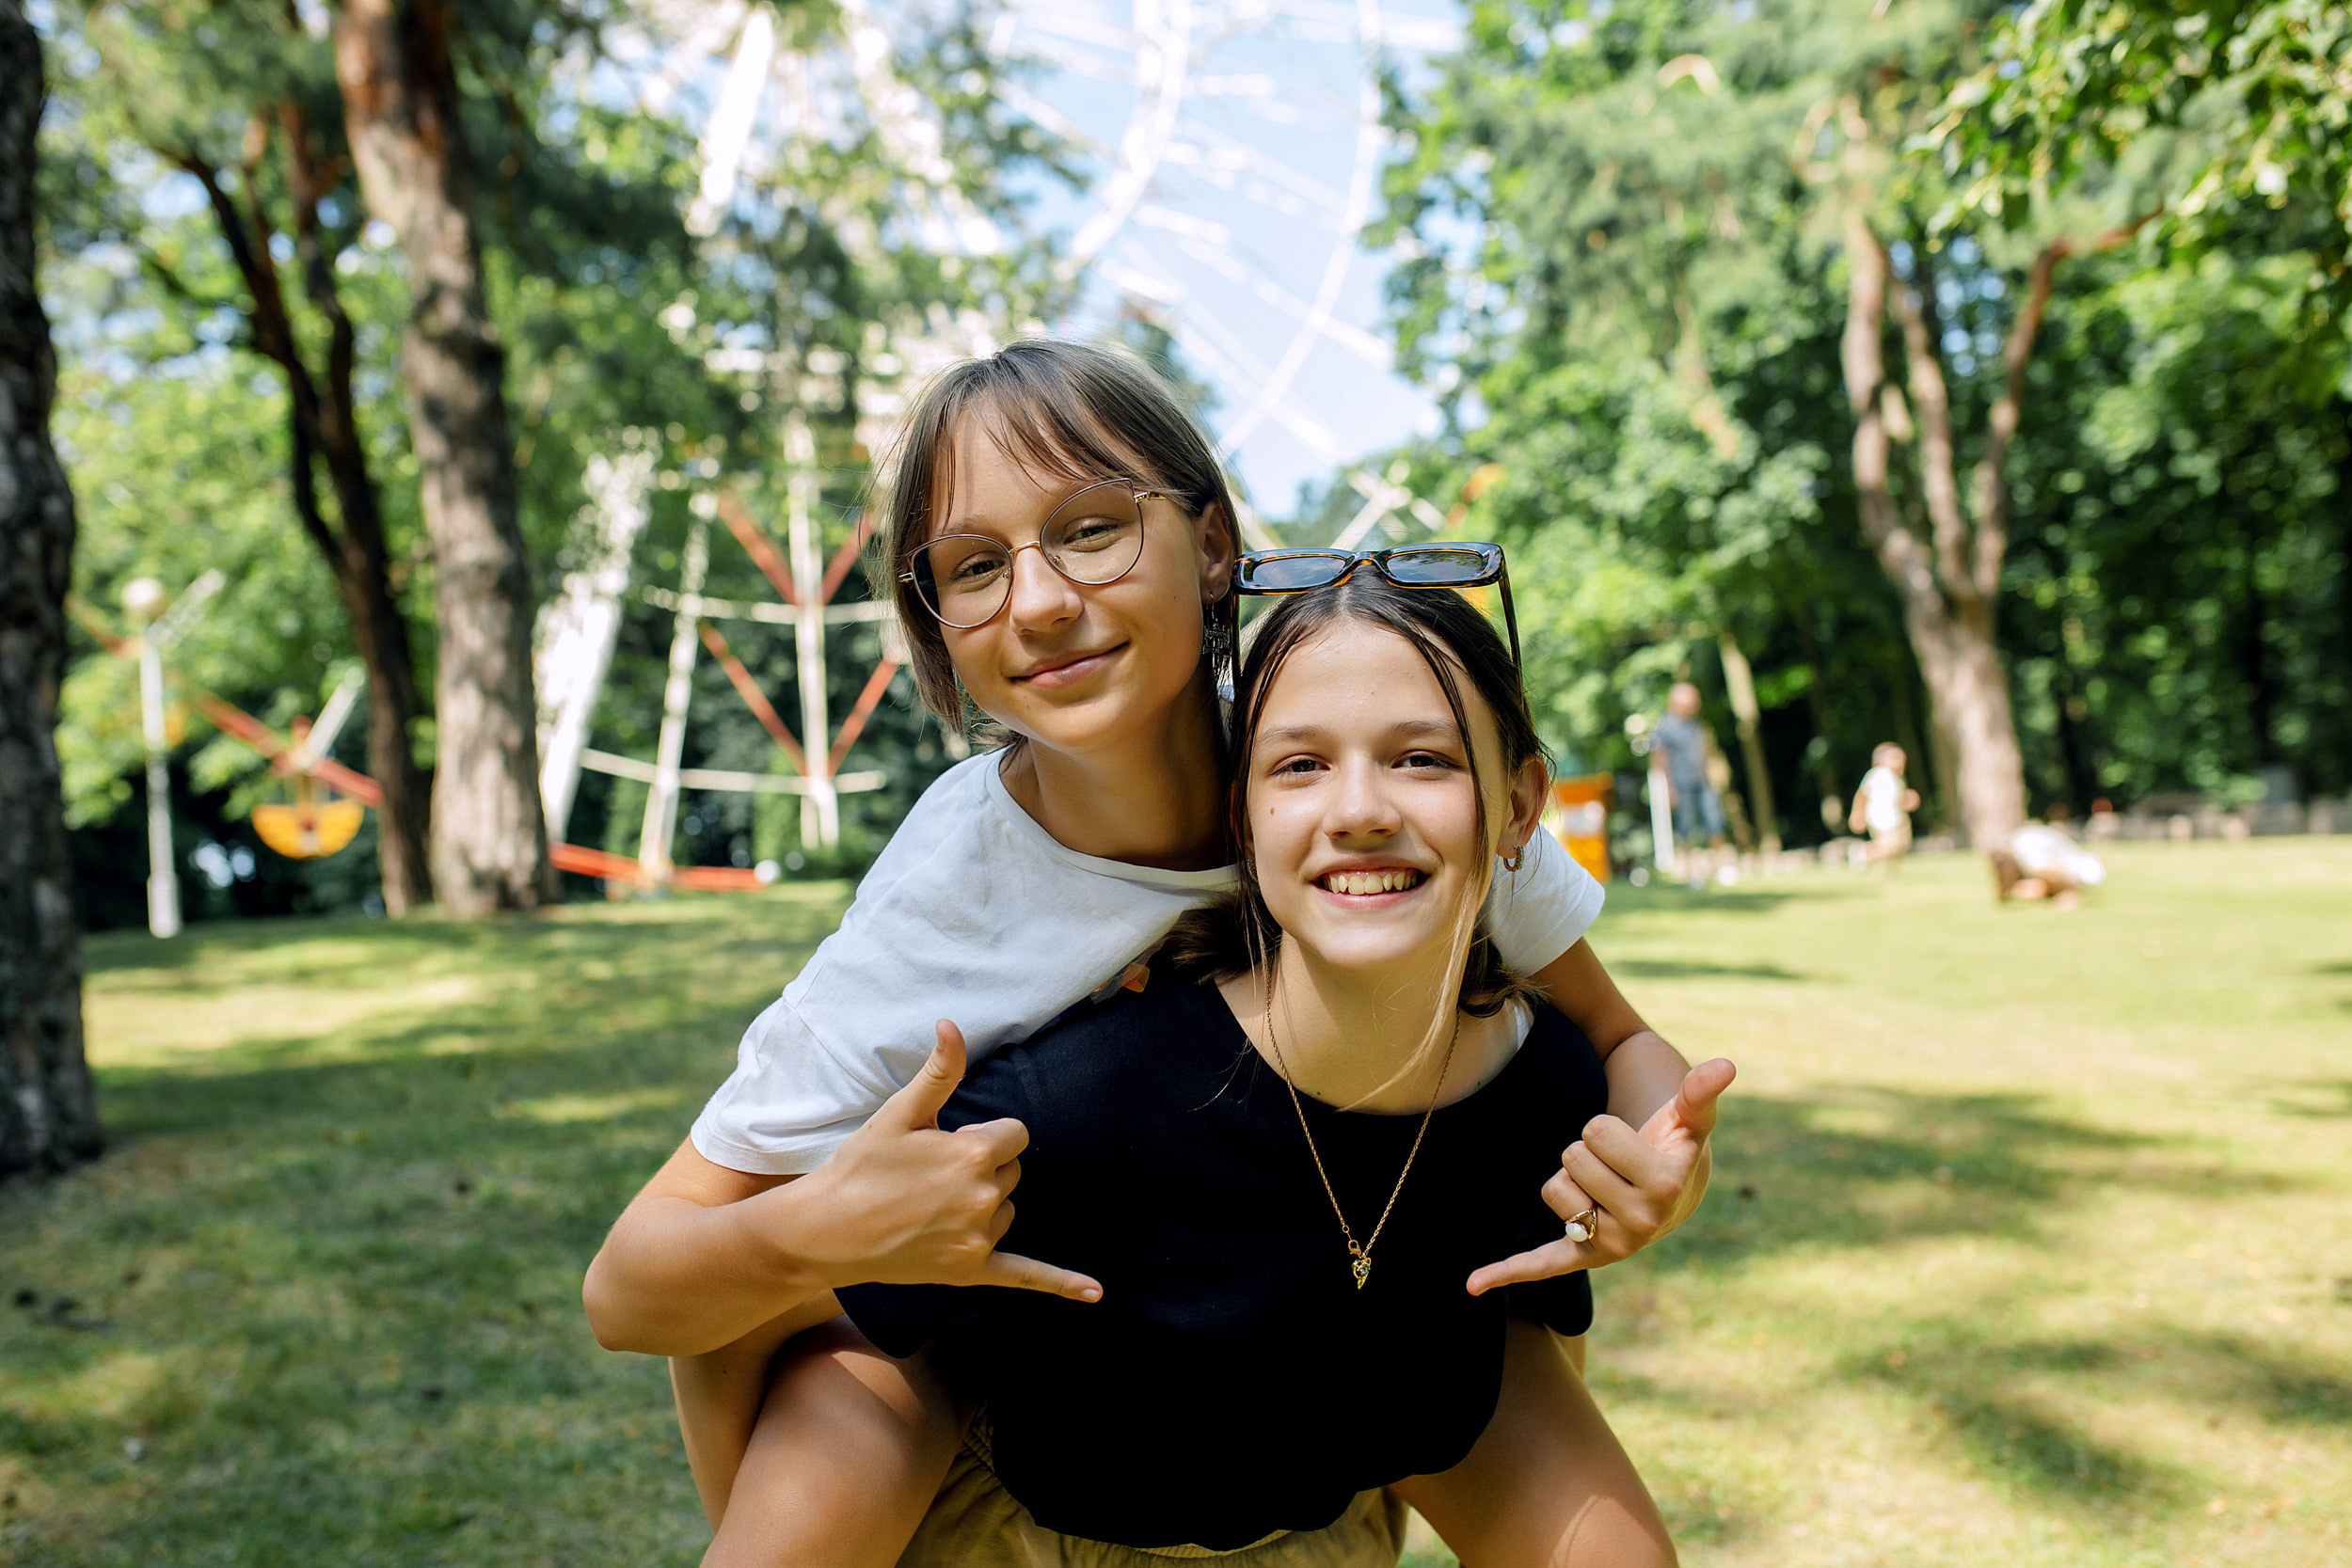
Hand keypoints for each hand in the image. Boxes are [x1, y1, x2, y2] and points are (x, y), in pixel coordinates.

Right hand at [791, 1021, 1101, 1301]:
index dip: (982, 1135)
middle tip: (930, 1176)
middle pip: (1012, 1170)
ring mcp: (979, 1239)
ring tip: (930, 1206)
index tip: (946, 1143)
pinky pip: (1026, 1275)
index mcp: (974, 1155)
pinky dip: (1061, 1284)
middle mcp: (985, 1198)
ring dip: (984, 1204)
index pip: (1015, 1134)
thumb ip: (939, 1071)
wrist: (825, 1232)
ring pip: (1006, 1209)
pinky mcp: (971, 1270)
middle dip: (982, 1167)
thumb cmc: (860, 1166)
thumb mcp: (900, 1112)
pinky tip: (1096, 1294)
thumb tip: (953, 1024)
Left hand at [1466, 1057, 1734, 1295]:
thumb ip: (1699, 1092)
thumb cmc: (1674, 1145)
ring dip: (1573, 1178)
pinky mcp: (1583, 1257)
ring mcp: (1611, 1245)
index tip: (1635, 1143)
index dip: (1606, 1128)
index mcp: (1663, 1187)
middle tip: (1619, 1166)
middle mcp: (1639, 1224)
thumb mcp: (1688, 1119)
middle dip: (1588, 1151)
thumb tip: (1723, 1065)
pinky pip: (1541, 1264)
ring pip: (1553, 1188)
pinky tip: (1474, 1283)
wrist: (1674, 1192)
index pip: (1595, 1132)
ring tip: (1607, 1187)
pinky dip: (1506, 1272)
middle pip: (1570, 1157)